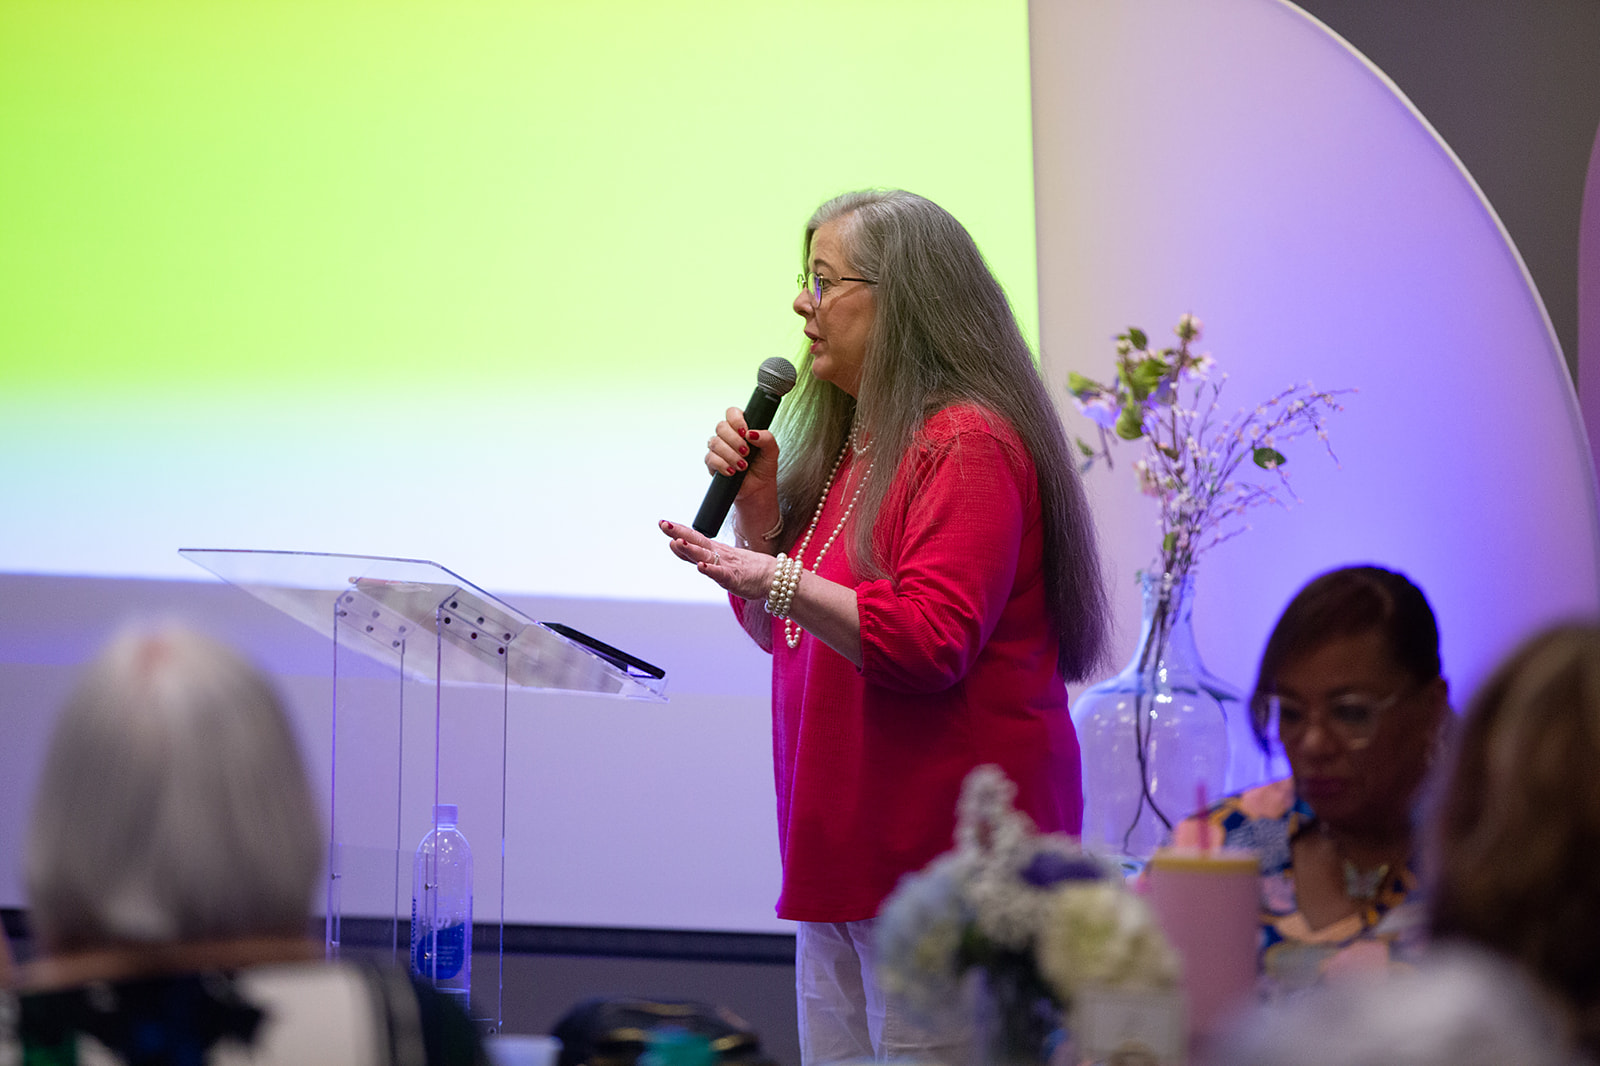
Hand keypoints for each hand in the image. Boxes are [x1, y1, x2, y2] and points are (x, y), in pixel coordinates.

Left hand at [659, 519, 776, 601]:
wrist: (772, 576)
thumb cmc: (745, 568)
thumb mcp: (718, 559)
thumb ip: (696, 554)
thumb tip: (676, 543)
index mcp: (714, 549)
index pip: (693, 537)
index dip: (678, 530)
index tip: (663, 522)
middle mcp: (718, 554)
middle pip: (696, 541)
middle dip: (679, 533)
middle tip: (664, 524)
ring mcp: (726, 565)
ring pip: (706, 556)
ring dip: (691, 549)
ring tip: (677, 542)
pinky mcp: (734, 579)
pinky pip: (721, 574)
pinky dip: (711, 570)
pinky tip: (701, 566)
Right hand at [706, 407, 780, 501]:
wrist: (758, 488)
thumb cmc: (764, 467)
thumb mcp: (772, 451)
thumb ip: (766, 438)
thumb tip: (751, 433)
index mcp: (741, 428)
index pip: (732, 413)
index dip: (736, 420)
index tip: (745, 432)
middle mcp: (728, 436)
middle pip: (721, 426)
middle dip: (735, 441)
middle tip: (747, 452)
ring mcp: (718, 448)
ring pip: (715, 442)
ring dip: (730, 455)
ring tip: (743, 465)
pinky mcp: (712, 462)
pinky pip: (710, 458)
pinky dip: (723, 465)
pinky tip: (732, 471)